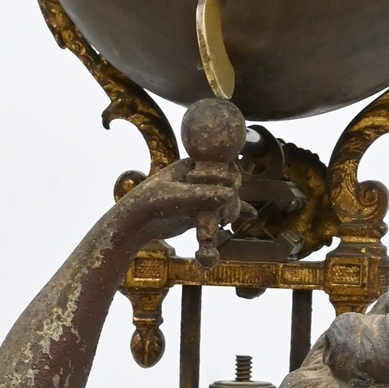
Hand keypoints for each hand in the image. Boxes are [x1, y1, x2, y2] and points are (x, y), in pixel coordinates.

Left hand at [117, 157, 242, 242]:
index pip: (221, 165)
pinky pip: (221, 210)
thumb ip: (201, 195)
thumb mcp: (175, 197)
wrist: (137, 223)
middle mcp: (199, 177)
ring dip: (230, 210)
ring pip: (226, 198)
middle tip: (225, 213)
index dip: (227, 178)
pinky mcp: (199, 210)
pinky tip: (251, 215)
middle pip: (227, 182)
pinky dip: (234, 212)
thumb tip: (229, 194)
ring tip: (224, 221)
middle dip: (230, 198)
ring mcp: (200, 194)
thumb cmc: (151, 203)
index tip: (226, 191)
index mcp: (193, 165)